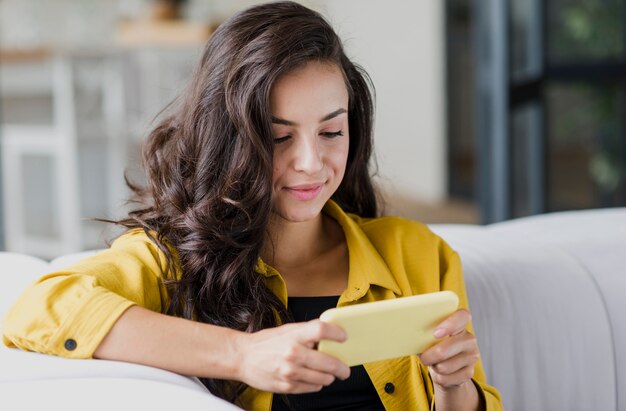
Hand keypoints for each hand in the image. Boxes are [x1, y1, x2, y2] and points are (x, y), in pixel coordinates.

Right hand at [234, 320, 350, 393]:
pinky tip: (312, 378)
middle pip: (329, 362)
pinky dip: (316, 384)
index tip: (344, 338)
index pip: (322, 330)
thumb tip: (330, 336)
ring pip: (324, 379)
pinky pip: (313, 388)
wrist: (242, 357)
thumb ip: (307, 333)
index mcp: (294, 335)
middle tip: (345, 369)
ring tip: (327, 373)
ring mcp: (290, 372)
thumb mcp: (287, 330)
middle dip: (342, 368)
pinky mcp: (287, 386)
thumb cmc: (265, 343)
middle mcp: (293, 354)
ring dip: (329, 377)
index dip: (337, 334)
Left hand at [419, 309, 479, 390]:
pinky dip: (438, 377)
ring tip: (433, 362)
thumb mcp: (429, 336)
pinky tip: (441, 372)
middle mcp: (469, 339)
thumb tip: (407, 334)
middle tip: (423, 356)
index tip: (435, 334)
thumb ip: (423, 331)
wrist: (446, 368)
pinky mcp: (469, 373)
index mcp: (460, 323)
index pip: (463, 316)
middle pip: (447, 348)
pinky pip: (446, 378)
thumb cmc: (433, 346)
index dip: (450, 324)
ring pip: (444, 366)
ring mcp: (471, 356)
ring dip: (433, 366)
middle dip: (429, 355)